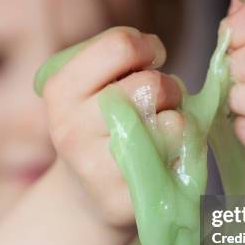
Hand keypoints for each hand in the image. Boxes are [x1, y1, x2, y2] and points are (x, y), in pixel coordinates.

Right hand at [42, 27, 182, 227]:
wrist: (87, 195)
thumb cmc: (101, 128)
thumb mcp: (93, 87)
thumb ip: (120, 63)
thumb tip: (158, 55)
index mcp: (60, 92)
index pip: (120, 45)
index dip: (146, 46)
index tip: (151, 60)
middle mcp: (71, 130)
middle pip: (151, 85)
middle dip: (167, 87)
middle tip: (157, 104)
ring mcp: (96, 169)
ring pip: (172, 122)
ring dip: (179, 119)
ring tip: (160, 130)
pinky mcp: (126, 198)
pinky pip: (180, 160)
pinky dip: (184, 152)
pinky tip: (165, 158)